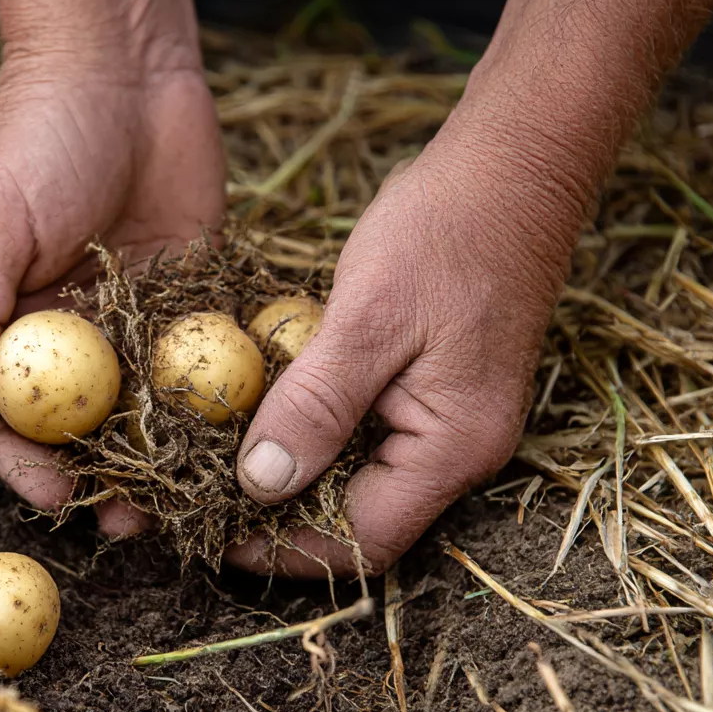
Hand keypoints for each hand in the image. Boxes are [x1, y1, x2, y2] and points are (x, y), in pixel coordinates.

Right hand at [0, 0, 224, 535]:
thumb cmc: (37, 139)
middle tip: (136, 524)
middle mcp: (72, 338)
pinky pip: (203, 365)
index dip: (29, 465)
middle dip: (107, 481)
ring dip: (166, 461)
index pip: (10, 417)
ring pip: (150, 412)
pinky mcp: (192, 305)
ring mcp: (136, 327)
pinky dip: (219, 404)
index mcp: (11, 327)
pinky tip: (240, 439)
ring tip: (191, 503)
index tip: (59, 499)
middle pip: (85, 431)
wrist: (123, 71)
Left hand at [223, 0, 712, 578]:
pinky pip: (363, 434)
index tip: (211, 528)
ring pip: (357, 479)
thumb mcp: (368, 317)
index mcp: (452, 447)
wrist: (513, 165)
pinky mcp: (430, 391)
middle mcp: (457, 451)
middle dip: (279, 515)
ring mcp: (447, 422)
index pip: (361, 540)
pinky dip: (311, 429)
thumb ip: (315, 406)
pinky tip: (260, 409)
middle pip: (359, 519)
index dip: (283, 546)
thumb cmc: (447, 230)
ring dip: (292, 473)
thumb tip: (259, 485)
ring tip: (216, 457)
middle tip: (199, 493)